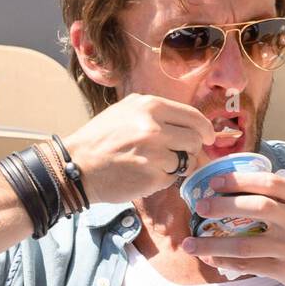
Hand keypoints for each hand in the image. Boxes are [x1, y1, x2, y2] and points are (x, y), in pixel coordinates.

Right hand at [58, 92, 215, 204]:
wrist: (76, 165)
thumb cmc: (101, 138)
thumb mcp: (126, 111)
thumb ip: (158, 115)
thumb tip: (192, 127)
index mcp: (149, 106)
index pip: (193, 116)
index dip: (205, 129)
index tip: (209, 137)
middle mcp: (154, 127)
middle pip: (194, 140)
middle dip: (192, 149)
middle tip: (183, 155)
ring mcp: (154, 153)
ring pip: (184, 161)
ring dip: (175, 166)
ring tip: (151, 163)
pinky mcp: (152, 176)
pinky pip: (171, 178)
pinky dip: (162, 179)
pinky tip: (143, 174)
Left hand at [180, 171, 284, 285]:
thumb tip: (250, 186)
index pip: (267, 182)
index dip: (237, 180)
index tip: (214, 181)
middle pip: (254, 207)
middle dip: (221, 205)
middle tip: (200, 206)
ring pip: (244, 243)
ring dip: (212, 244)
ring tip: (190, 244)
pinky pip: (250, 266)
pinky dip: (228, 264)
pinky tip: (213, 261)